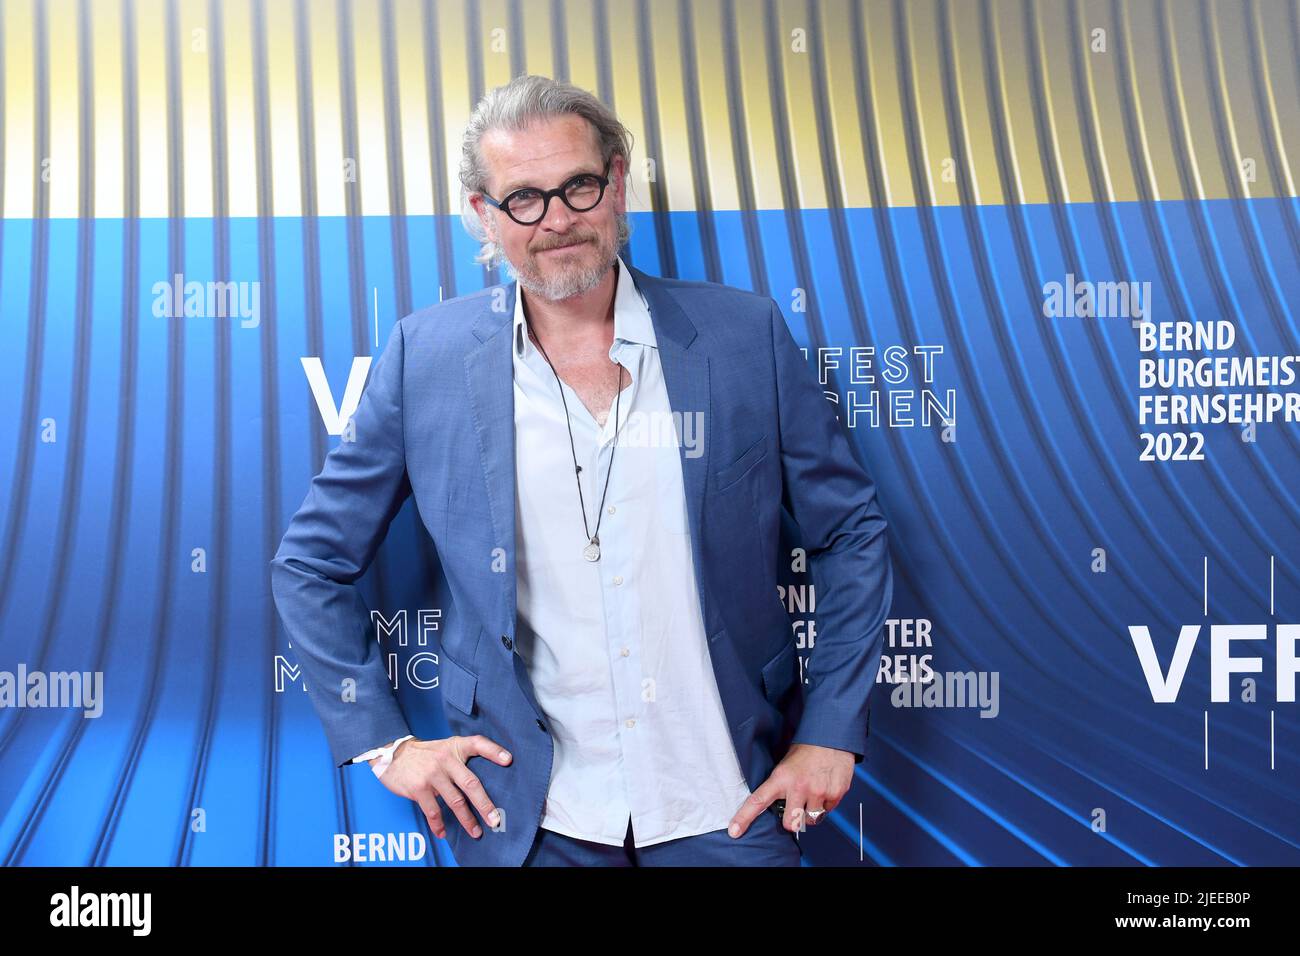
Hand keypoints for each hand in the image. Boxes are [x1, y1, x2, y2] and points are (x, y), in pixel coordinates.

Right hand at [376, 736, 511, 839]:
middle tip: (495, 820)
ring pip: (455, 802)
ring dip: (467, 820)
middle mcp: (445, 759)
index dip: (494, 751)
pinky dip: (439, 825)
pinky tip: (443, 832)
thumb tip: (486, 779)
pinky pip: (433, 811)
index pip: (478, 743)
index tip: (509, 760)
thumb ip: (463, 757)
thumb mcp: (446, 747)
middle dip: (484, 804)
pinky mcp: (419, 788)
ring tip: (476, 832)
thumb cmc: (427, 754)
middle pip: (471, 783)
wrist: (394, 755)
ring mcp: (432, 774)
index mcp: (455, 747)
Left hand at [728, 743, 853, 837]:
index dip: (744, 818)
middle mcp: (799, 787)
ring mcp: (819, 792)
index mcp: (781, 777)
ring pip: (811, 820)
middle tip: (795, 809)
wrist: (832, 735)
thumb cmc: (807, 748)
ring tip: (813, 794)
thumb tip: (773, 803)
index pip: (758, 801)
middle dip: (792, 820)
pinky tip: (825, 788)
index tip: (734, 831)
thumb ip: (780, 783)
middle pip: (790, 824)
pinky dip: (825, 804)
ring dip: (811, 812)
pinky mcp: (836, 794)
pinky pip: (828, 811)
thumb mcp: (786, 762)